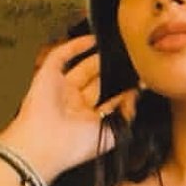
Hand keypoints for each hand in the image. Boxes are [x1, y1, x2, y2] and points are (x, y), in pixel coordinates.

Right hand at [2, 33, 137, 183]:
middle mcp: (73, 104)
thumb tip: (135, 97)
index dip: (122, 90)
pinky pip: (61, 55)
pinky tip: (93, 40)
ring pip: (81, 67)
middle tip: (129, 60)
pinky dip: (76, 46)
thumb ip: (126, 116)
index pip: (107, 100)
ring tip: (115, 48)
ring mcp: (60, 88)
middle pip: (96, 81)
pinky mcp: (48, 75)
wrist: (45, 144)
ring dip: (97, 58)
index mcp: (85, 120)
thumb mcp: (110, 134)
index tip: (139, 80)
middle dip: (111, 72)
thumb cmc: (74, 146)